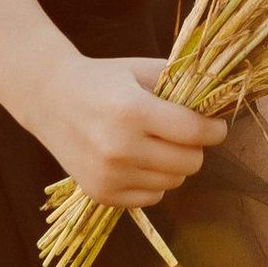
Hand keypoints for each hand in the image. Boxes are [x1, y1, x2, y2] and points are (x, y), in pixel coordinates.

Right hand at [39, 56, 227, 206]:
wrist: (50, 98)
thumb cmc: (102, 80)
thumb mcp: (140, 70)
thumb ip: (180, 83)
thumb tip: (218, 106)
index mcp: (132, 111)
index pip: (194, 133)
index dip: (214, 130)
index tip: (216, 126)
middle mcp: (120, 148)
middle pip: (190, 163)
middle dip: (195, 147)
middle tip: (184, 134)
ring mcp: (109, 175)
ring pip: (174, 182)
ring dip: (175, 165)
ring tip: (158, 145)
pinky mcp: (102, 194)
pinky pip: (153, 197)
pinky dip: (155, 181)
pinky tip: (141, 161)